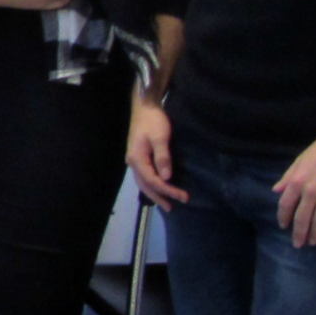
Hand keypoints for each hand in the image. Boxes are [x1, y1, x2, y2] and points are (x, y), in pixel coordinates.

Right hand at [126, 95, 187, 209]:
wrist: (144, 106)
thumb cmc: (153, 120)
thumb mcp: (160, 137)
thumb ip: (163, 157)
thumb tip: (166, 177)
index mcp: (137, 159)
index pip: (153, 180)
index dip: (168, 190)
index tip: (182, 196)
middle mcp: (133, 162)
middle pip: (145, 185)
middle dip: (160, 197)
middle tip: (173, 208)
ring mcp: (134, 159)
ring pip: (143, 182)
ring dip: (155, 193)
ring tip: (166, 203)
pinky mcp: (138, 156)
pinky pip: (144, 176)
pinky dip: (152, 185)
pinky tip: (158, 188)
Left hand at [274, 130, 315, 247]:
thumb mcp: (299, 161)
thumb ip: (288, 177)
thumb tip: (276, 191)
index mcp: (297, 182)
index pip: (286, 206)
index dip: (284, 218)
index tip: (284, 227)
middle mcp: (311, 192)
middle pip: (302, 219)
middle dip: (299, 233)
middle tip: (299, 244)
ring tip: (314, 242)